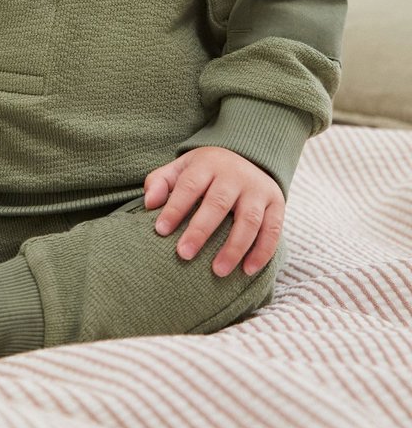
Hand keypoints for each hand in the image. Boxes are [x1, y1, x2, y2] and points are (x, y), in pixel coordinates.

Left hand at [143, 146, 284, 277]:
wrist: (249, 156)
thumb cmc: (206, 171)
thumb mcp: (182, 167)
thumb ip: (161, 182)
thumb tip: (149, 203)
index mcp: (208, 164)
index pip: (190, 185)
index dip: (175, 208)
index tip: (160, 230)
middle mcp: (235, 175)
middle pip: (218, 203)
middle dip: (200, 230)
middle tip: (184, 254)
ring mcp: (258, 189)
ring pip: (248, 219)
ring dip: (234, 247)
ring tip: (217, 271)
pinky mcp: (276, 203)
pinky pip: (273, 230)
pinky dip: (262, 252)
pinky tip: (247, 271)